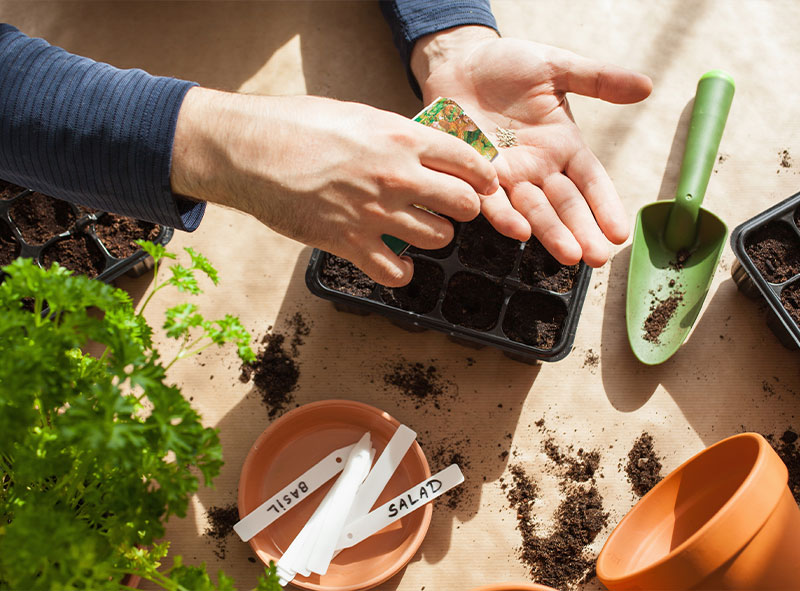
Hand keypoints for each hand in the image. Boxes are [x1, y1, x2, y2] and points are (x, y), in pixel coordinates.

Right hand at [171, 88, 498, 285]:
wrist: (249, 151)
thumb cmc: (298, 125)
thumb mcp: (358, 116)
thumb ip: (398, 136)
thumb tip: (426, 151)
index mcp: (402, 138)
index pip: (469, 162)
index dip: (483, 176)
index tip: (482, 185)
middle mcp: (397, 177)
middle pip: (464, 205)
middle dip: (462, 208)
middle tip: (447, 207)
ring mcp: (375, 213)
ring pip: (438, 239)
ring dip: (432, 236)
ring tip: (415, 229)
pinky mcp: (349, 243)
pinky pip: (397, 272)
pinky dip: (400, 271)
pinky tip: (393, 260)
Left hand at [412, 27, 652, 266]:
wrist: (459, 63)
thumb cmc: (508, 65)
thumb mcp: (557, 66)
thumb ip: (598, 79)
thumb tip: (647, 86)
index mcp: (563, 146)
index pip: (591, 182)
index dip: (606, 206)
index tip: (620, 233)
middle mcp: (538, 168)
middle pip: (565, 204)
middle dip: (582, 231)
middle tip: (598, 258)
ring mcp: (507, 175)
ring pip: (533, 210)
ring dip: (550, 233)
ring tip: (569, 255)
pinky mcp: (475, 175)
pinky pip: (491, 200)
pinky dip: (504, 216)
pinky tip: (519, 232)